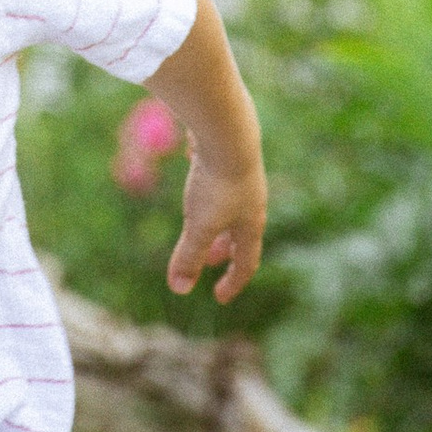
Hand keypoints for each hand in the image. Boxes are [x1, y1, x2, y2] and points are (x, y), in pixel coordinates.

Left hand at [166, 135, 265, 304]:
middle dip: (223, 252)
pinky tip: (195, 188)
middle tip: (207, 263)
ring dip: (216, 226)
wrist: (228, 133)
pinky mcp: (228, 161)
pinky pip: (221, 187)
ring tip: (198, 228)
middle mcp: (252, 204)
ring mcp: (243, 180)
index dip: (232, 283)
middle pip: (240, 236)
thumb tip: (179, 290)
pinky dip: (209, 198)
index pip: (246, 263)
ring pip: (231, 211)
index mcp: (251, 225)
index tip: (219, 298)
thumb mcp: (199, 226)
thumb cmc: (217, 184)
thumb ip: (189, 257)